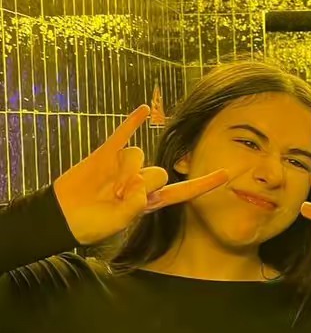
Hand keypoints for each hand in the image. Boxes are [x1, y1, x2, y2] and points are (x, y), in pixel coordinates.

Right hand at [53, 105, 228, 244]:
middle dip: (140, 183)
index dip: (205, 183)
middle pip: (159, 171)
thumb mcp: (116, 223)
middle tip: (117, 198)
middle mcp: (143, 181)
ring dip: (125, 171)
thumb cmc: (91, 224)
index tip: (226, 173)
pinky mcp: (106, 154)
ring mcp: (125, 166)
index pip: (184, 190)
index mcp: (152, 200)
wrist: (62, 216)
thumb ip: (133, 207)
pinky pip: (123, 134)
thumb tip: (140, 183)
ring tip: (107, 188)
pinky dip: (133, 121)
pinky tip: (144, 108)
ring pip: (139, 156)